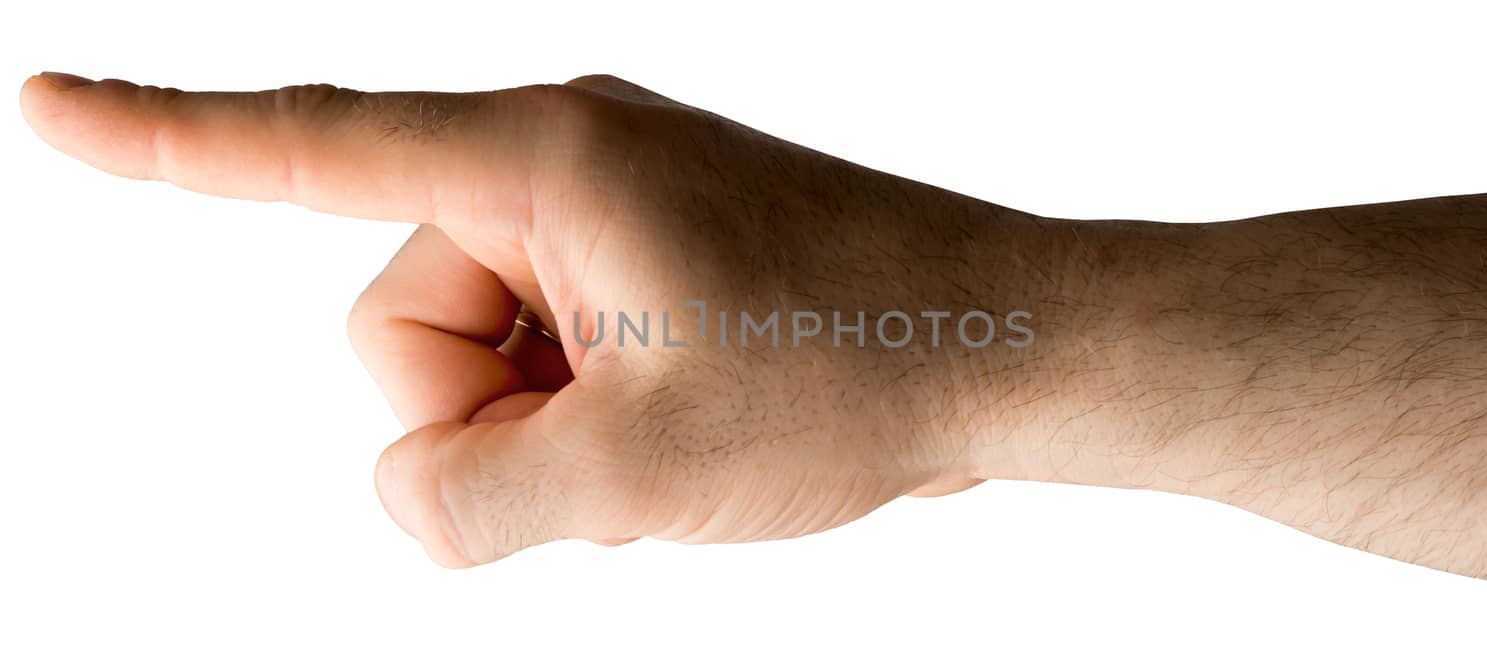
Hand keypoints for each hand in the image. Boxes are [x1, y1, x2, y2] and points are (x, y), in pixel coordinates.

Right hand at [20, 72, 1043, 565]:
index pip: (312, 146)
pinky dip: (587, 412)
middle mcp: (561, 156)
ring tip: (672, 430)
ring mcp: (606, 205)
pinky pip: (546, 348)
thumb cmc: (857, 378)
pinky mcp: (642, 253)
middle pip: (400, 320)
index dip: (159, 139)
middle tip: (623, 440)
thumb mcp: (635, 473)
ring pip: (474, 354)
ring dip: (548, 426)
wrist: (1011, 350)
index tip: (43, 101)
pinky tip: (683, 417)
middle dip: (483, 417)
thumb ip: (462, 500)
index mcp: (544, 157)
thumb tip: (403, 492)